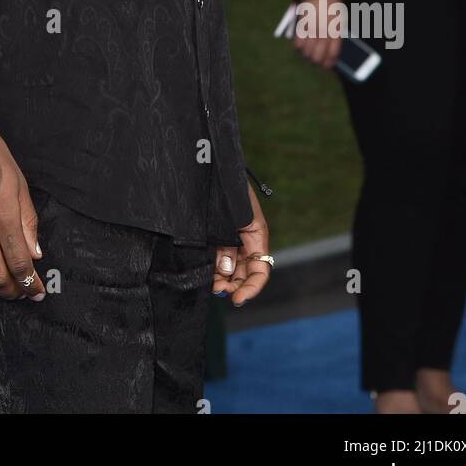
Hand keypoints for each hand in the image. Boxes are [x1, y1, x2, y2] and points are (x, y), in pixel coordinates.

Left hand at [213, 181, 270, 307]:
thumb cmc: (224, 185)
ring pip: (229, 269)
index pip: (260, 270)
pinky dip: (213, 269)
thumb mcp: (231, 215)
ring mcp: (229, 238)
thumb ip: (228, 243)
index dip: (251, 288)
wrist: (210, 166)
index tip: (237, 299)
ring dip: (222, 280)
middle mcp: (245, 240)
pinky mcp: (214, 236)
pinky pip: (217, 258)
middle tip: (217, 291)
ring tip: (210, 284)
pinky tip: (205, 273)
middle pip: (244, 273)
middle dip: (233, 286)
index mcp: (256, 234)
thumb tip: (226, 270)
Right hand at [293, 0, 343, 68]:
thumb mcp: (340, 20)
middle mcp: (323, 33)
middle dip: (316, 62)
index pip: (332, 54)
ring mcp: (311, 30)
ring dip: (307, 55)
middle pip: (318, 56)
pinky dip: (298, 47)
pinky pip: (298, 43)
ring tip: (308, 55)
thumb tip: (331, 51)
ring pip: (306, 52)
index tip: (326, 66)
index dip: (328, 63)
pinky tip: (301, 47)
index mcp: (335, 32)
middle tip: (316, 62)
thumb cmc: (333, 6)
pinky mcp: (301, 26)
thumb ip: (336, 35)